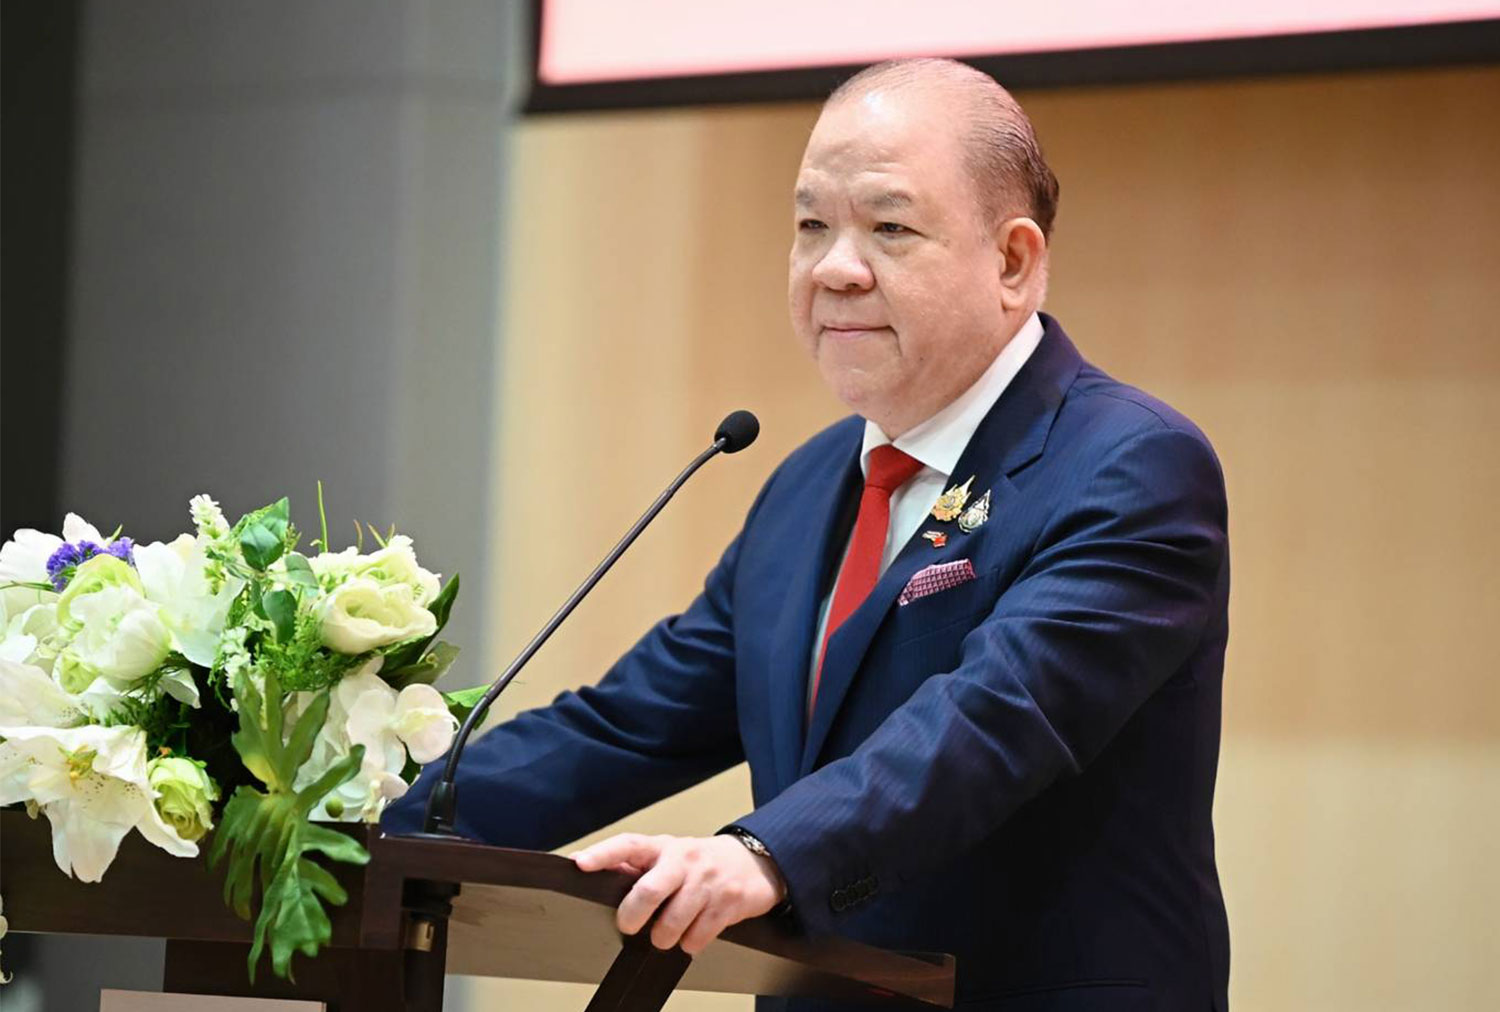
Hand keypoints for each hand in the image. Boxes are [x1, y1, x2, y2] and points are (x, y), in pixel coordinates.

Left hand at [571, 833, 786, 953]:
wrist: (756, 862)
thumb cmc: (701, 862)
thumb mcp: (668, 855)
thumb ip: (635, 863)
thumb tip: (594, 868)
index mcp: (663, 847)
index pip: (628, 844)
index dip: (603, 854)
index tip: (581, 864)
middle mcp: (684, 860)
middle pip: (649, 891)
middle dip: (633, 916)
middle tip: (629, 925)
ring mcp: (707, 882)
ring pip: (672, 923)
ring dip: (663, 937)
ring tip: (666, 932)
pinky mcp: (727, 903)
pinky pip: (697, 937)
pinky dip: (689, 943)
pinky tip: (692, 931)